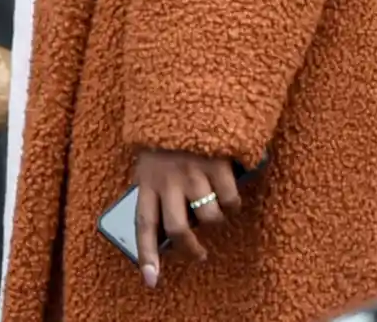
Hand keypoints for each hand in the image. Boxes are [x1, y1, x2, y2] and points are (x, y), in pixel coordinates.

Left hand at [134, 149, 240, 287]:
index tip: (151, 280)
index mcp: (148, 179)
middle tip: (200, 255)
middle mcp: (170, 179)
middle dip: (192, 250)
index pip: (143, 224)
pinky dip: (233, 204)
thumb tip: (168, 227)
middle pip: (179, 229)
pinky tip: (231, 198)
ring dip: (216, 221)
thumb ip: (155, 188)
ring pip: (209, 217)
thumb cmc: (167, 136)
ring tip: (216, 214)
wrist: (186, 95)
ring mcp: (194, 171)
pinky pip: (230, 199)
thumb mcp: (151, 160)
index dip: (146, 255)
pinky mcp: (217, 162)